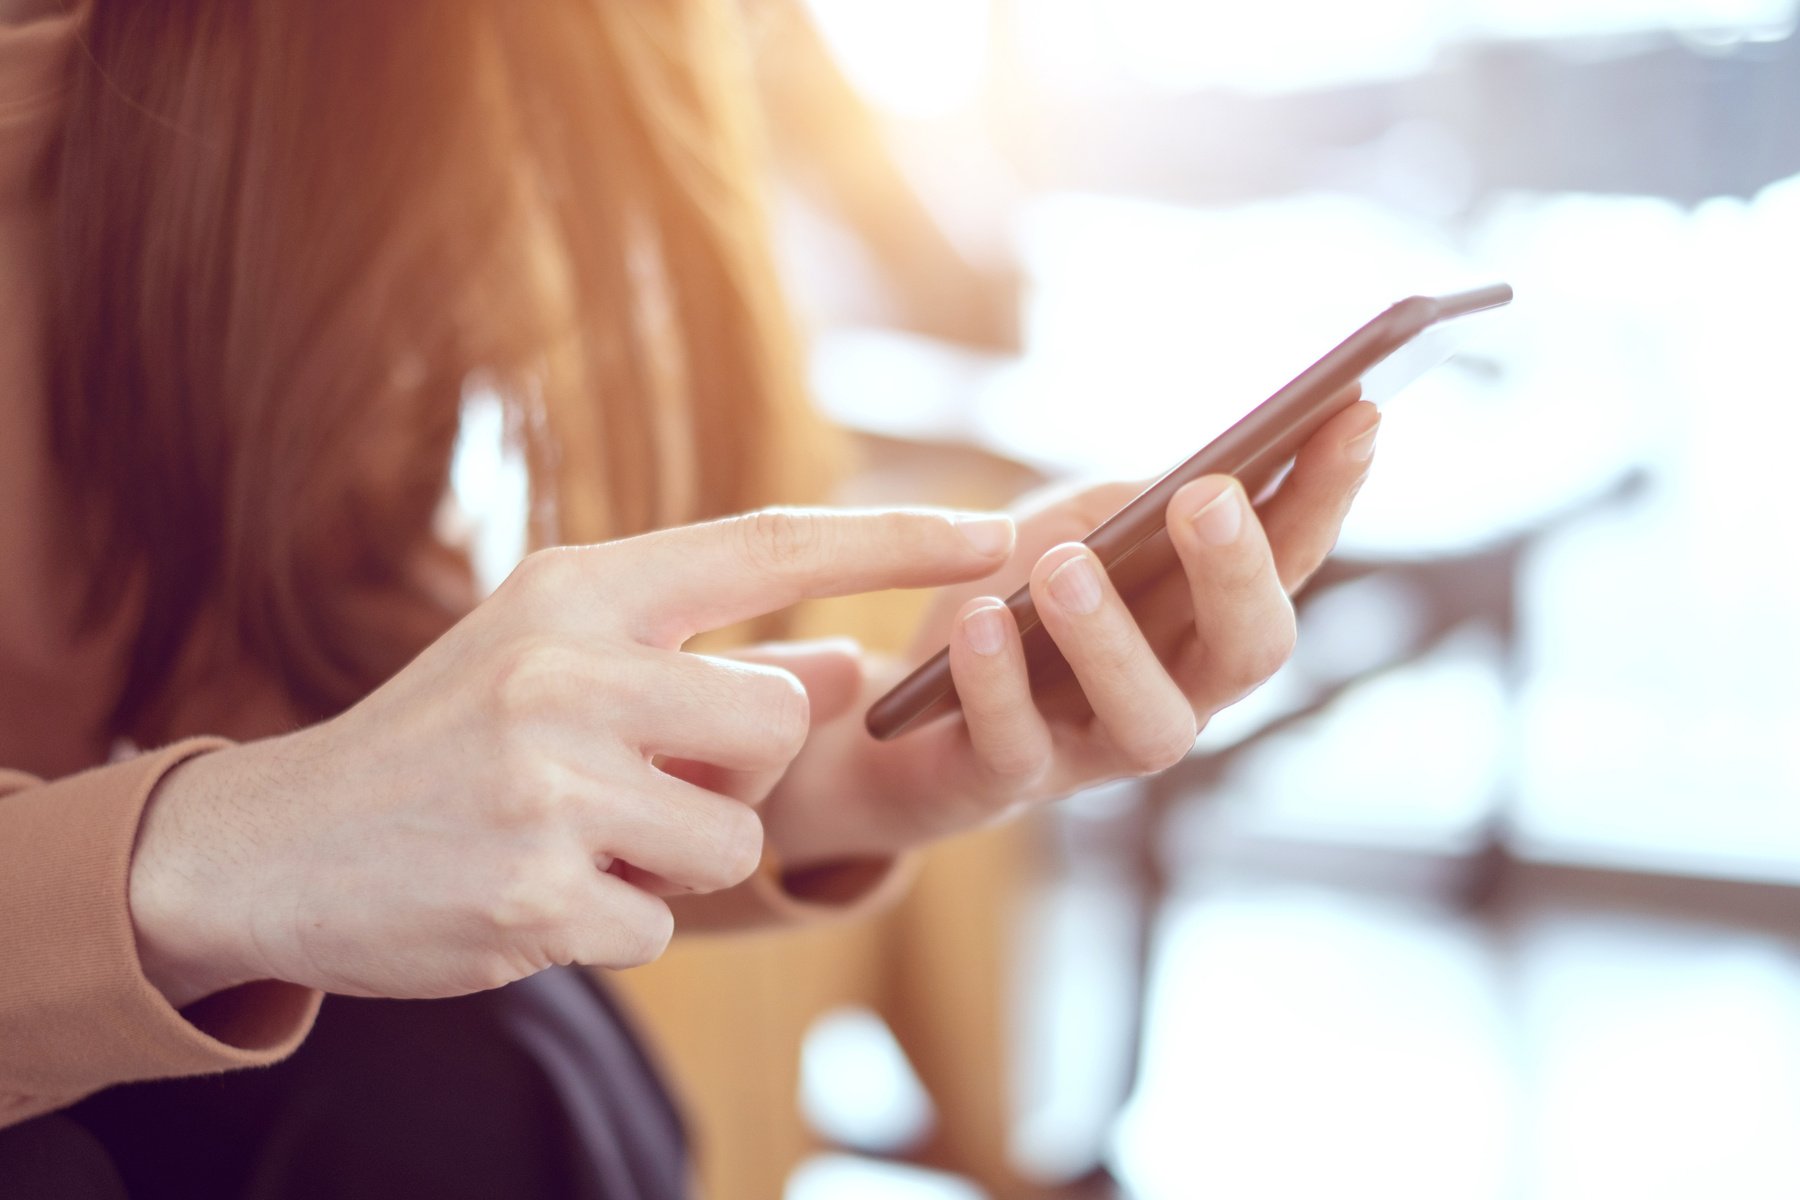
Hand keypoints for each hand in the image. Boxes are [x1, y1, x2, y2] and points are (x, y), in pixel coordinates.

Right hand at [127, 508, 1015, 1006]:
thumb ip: (703, 658)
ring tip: (577, 837)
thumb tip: (847, 666)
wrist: (279, 844)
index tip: (994, 533)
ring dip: (676, 857)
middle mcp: (562, 669)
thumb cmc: (449, 738)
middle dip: (736, 767)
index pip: (767, 547)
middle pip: (773, 722)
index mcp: (575, 591)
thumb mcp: (562, 660)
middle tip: (632, 777)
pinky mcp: (534, 896)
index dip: (892, 542)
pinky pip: (663, 922)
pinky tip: (535, 892)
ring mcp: (546, 785)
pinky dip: (619, 921)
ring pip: (733, 835)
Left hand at [760, 401, 1380, 866]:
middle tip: (1206, 499)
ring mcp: (1096, 750)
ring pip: (1148, 721)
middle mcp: (1178, 692)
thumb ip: (1139, 503)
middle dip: (1238, 574)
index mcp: (1206, 620)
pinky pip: (1015, 747)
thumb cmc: (1011, 601)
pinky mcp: (1004, 781)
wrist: (893, 710)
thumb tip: (1215, 469)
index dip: (1329, 493)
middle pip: (1250, 652)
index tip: (1359, 412)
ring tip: (1067, 564)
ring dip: (1110, 638)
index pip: (1290, 557)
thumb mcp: (1074, 526)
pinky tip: (979, 621)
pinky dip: (996, 684)